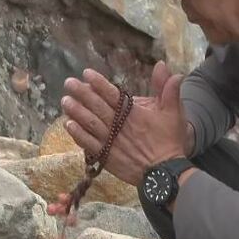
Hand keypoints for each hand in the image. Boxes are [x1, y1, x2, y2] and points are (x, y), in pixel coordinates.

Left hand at [59, 61, 186, 185]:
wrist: (165, 174)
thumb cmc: (169, 141)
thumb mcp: (173, 112)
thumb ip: (167, 88)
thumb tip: (163, 64)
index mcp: (133, 113)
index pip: (112, 94)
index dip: (98, 83)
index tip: (86, 73)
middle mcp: (119, 126)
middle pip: (97, 106)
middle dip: (81, 93)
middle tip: (68, 82)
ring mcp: (111, 142)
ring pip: (90, 123)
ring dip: (76, 111)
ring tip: (65, 100)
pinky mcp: (107, 157)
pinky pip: (89, 144)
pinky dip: (78, 134)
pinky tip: (68, 125)